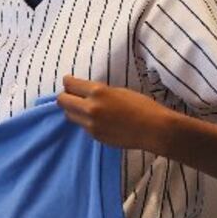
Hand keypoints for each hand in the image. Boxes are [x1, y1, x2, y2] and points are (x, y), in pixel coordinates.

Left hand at [57, 75, 172, 151]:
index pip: (70, 84)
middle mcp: (90, 108)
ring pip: (69, 115)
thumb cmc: (142, 105)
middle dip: (65, 96)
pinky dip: (85, 121)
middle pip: (62, 101)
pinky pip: (82, 126)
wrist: (154, 129)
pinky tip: (96, 119)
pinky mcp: (95, 136)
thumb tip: (84, 92)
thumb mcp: (118, 90)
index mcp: (97, 92)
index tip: (69, 81)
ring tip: (83, 107)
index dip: (68, 82)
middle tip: (71, 94)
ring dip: (73, 110)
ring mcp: (91, 124)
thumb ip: (98, 91)